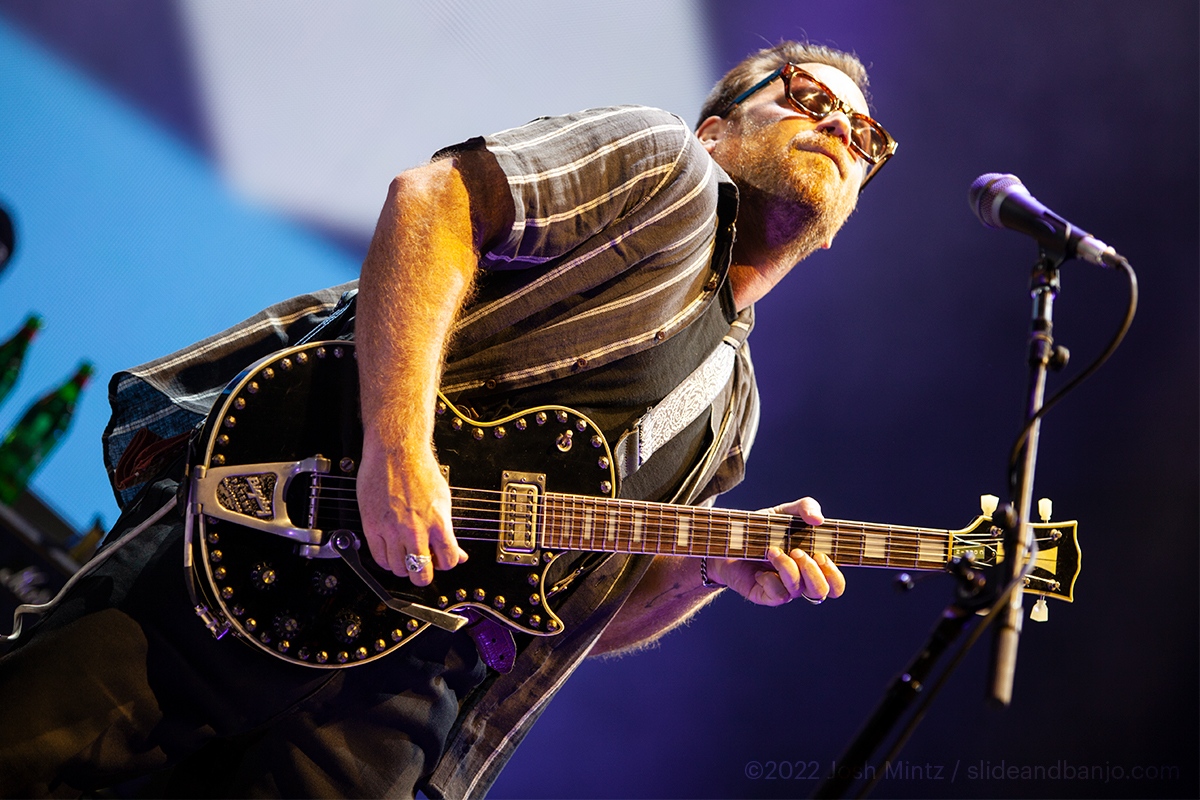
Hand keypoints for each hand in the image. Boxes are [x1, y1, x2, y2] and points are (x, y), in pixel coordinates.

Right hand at [355, 429, 467, 584]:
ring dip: (403, 568)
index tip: (442, 561)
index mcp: (438, 522)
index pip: (448, 561)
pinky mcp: (372, 525)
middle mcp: (415, 528)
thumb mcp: (444, 500)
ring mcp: (391, 529)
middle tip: (423, 568)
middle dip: (423, 575)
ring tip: (406, 556)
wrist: (396, 450)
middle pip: (420, 573)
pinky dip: (386, 561)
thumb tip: (457, 554)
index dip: (446, 564)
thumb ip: (449, 530)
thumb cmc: (419, 469)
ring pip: (397, 569)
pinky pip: (378, 558)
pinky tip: (391, 552)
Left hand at [707, 497, 845, 605]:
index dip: (835, 574)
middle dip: (813, 571)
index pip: (836, 584)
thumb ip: (805, 507)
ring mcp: (784, 589)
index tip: (822, 555)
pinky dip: (770, 579)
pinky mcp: (765, 595)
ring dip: (788, 568)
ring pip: (798, 591)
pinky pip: (777, 595)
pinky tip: (759, 569)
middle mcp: (801, 580)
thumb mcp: (785, 512)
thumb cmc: (763, 528)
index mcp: (813, 564)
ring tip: (772, 550)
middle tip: (797, 551)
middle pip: (822, 591)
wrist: (729, 538)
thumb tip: (819, 519)